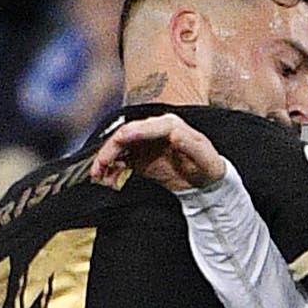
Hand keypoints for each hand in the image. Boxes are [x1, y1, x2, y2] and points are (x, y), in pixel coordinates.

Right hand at [86, 112, 227, 192]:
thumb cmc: (208, 167)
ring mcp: (144, 143)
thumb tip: (174, 133)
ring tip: (98, 176)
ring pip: (119, 147)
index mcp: (170, 125)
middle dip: (110, 150)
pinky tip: (108, 180)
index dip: (130, 133)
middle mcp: (154, 130)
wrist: (206, 182)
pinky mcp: (139, 157)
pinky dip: (112, 170)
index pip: (145, 126)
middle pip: (125, 135)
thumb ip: (190, 145)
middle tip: (100, 166)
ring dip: (106, 160)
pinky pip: (121, 161)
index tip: (118, 141)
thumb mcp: (206, 158)